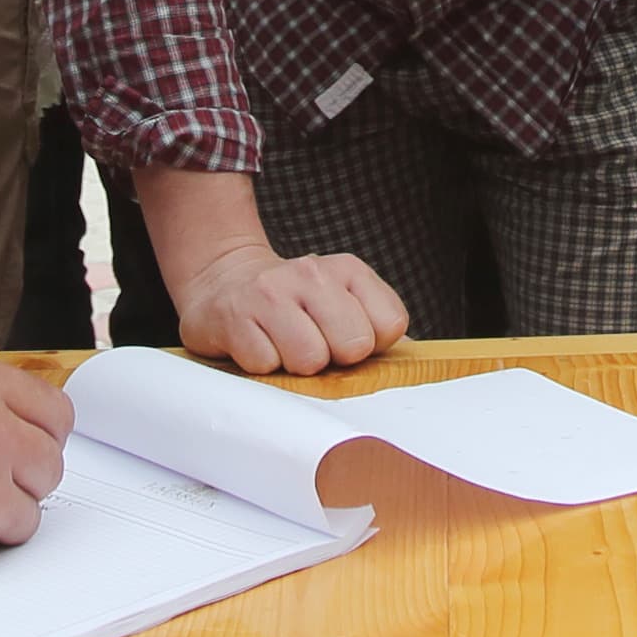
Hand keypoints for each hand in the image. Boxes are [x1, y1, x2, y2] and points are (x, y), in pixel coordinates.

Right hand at [175, 237, 411, 375]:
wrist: (222, 280)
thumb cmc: (292, 305)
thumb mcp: (341, 301)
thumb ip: (377, 329)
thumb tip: (414, 365)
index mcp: (347, 270)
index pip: (389, 325)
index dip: (370, 344)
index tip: (344, 337)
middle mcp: (310, 273)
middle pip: (353, 345)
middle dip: (333, 357)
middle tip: (311, 343)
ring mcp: (268, 292)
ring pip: (309, 359)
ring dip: (294, 365)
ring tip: (281, 344)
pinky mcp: (232, 317)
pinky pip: (265, 365)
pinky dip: (260, 366)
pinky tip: (255, 344)